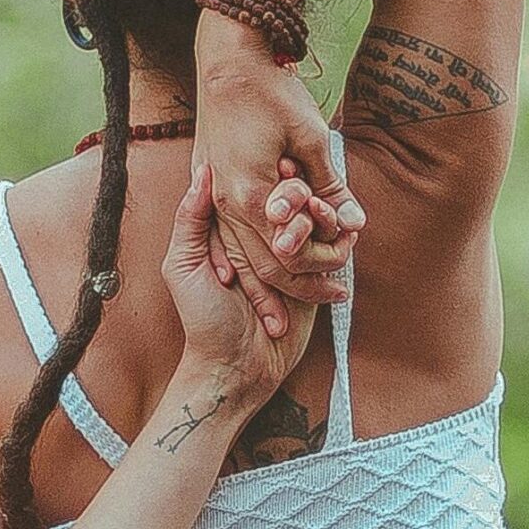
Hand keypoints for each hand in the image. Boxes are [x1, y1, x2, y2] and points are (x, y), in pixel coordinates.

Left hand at [164, 165, 316, 397]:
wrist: (237, 369)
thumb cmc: (203, 320)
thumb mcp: (183, 267)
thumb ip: (190, 220)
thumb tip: (204, 171)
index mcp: (230, 232)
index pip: (255, 191)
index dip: (269, 174)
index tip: (282, 160)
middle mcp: (262, 240)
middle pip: (289, 203)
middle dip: (299, 195)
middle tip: (305, 194)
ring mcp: (291, 259)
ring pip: (315, 223)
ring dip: (322, 216)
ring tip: (324, 211)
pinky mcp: (315, 279)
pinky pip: (332, 253)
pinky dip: (338, 242)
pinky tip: (345, 230)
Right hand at [191, 31, 364, 337]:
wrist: (226, 57)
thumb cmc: (271, 92)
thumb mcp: (312, 139)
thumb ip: (330, 187)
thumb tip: (355, 224)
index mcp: (251, 195)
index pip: (289, 254)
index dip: (320, 266)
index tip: (347, 270)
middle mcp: (224, 203)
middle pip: (264, 265)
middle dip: (300, 285)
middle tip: (334, 293)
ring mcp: (210, 196)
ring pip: (241, 258)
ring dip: (271, 282)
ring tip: (304, 298)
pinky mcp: (207, 185)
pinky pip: (221, 240)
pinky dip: (242, 262)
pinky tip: (257, 277)